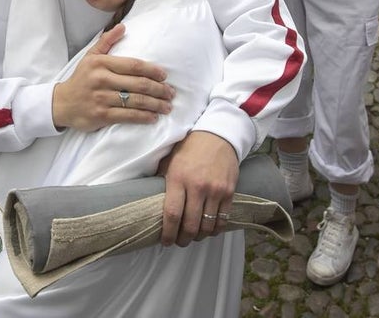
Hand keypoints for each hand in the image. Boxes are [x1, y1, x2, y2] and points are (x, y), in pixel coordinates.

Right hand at [51, 25, 173, 130]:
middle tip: (171, 93)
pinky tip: (153, 117)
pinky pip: (128, 116)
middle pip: (138, 84)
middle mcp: (102, 79)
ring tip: (167, 106)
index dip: (151, 70)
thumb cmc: (80, 78)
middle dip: (159, 89)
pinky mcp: (101, 115)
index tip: (164, 75)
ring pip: (135, 101)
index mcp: (101, 63)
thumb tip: (123, 26)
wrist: (61, 103)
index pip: (133, 65)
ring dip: (155, 104)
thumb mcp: (90, 56)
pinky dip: (143, 117)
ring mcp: (102, 98)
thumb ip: (106, 41)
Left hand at [157, 131, 238, 246]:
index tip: (165, 242)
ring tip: (194, 236)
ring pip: (207, 225)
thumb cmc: (189, 148)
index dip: (168, 233)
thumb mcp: (170, 161)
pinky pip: (223, 219)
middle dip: (184, 239)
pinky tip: (209, 229)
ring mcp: (215, 190)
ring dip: (199, 236)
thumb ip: (162, 180)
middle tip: (180, 242)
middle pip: (190, 225)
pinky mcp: (229, 192)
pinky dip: (215, 229)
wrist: (217, 135)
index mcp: (178, 178)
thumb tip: (149, 200)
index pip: (172, 214)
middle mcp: (197, 186)